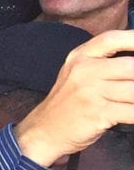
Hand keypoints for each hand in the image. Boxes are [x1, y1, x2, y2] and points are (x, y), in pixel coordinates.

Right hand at [15, 30, 133, 166]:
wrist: (45, 130)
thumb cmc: (69, 102)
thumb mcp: (78, 73)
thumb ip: (103, 62)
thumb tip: (133, 63)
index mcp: (80, 57)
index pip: (111, 39)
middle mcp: (84, 70)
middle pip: (130, 66)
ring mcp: (90, 92)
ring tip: (133, 99)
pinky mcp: (97, 113)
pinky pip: (132, 112)